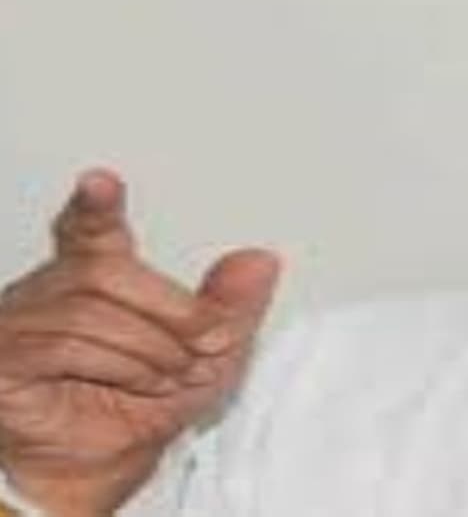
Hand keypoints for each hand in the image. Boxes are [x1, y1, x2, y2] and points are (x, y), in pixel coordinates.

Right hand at [0, 170, 278, 515]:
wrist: (105, 467)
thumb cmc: (142, 404)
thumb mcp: (210, 355)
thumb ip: (233, 305)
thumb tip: (259, 261)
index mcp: (96, 274)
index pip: (89, 228)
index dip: (95, 205)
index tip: (103, 183)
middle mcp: (53, 290)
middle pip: (105, 271)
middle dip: (171, 308)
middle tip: (204, 339)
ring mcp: (22, 323)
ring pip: (89, 309)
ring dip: (150, 348)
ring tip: (168, 374)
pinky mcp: (6, 359)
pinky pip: (65, 346)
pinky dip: (120, 366)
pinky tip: (138, 384)